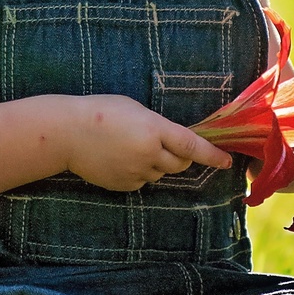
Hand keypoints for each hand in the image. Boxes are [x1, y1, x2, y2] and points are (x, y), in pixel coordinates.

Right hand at [66, 95, 231, 190]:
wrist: (66, 133)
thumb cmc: (100, 111)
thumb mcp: (134, 109)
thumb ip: (156, 125)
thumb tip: (173, 141)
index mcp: (154, 129)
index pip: (192, 145)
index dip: (211, 155)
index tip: (226, 161)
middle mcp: (149, 154)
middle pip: (180, 163)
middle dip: (181, 156)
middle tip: (165, 143)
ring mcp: (136, 172)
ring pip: (161, 172)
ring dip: (157, 162)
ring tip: (131, 146)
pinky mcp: (124, 185)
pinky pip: (142, 181)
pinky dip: (139, 171)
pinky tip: (120, 158)